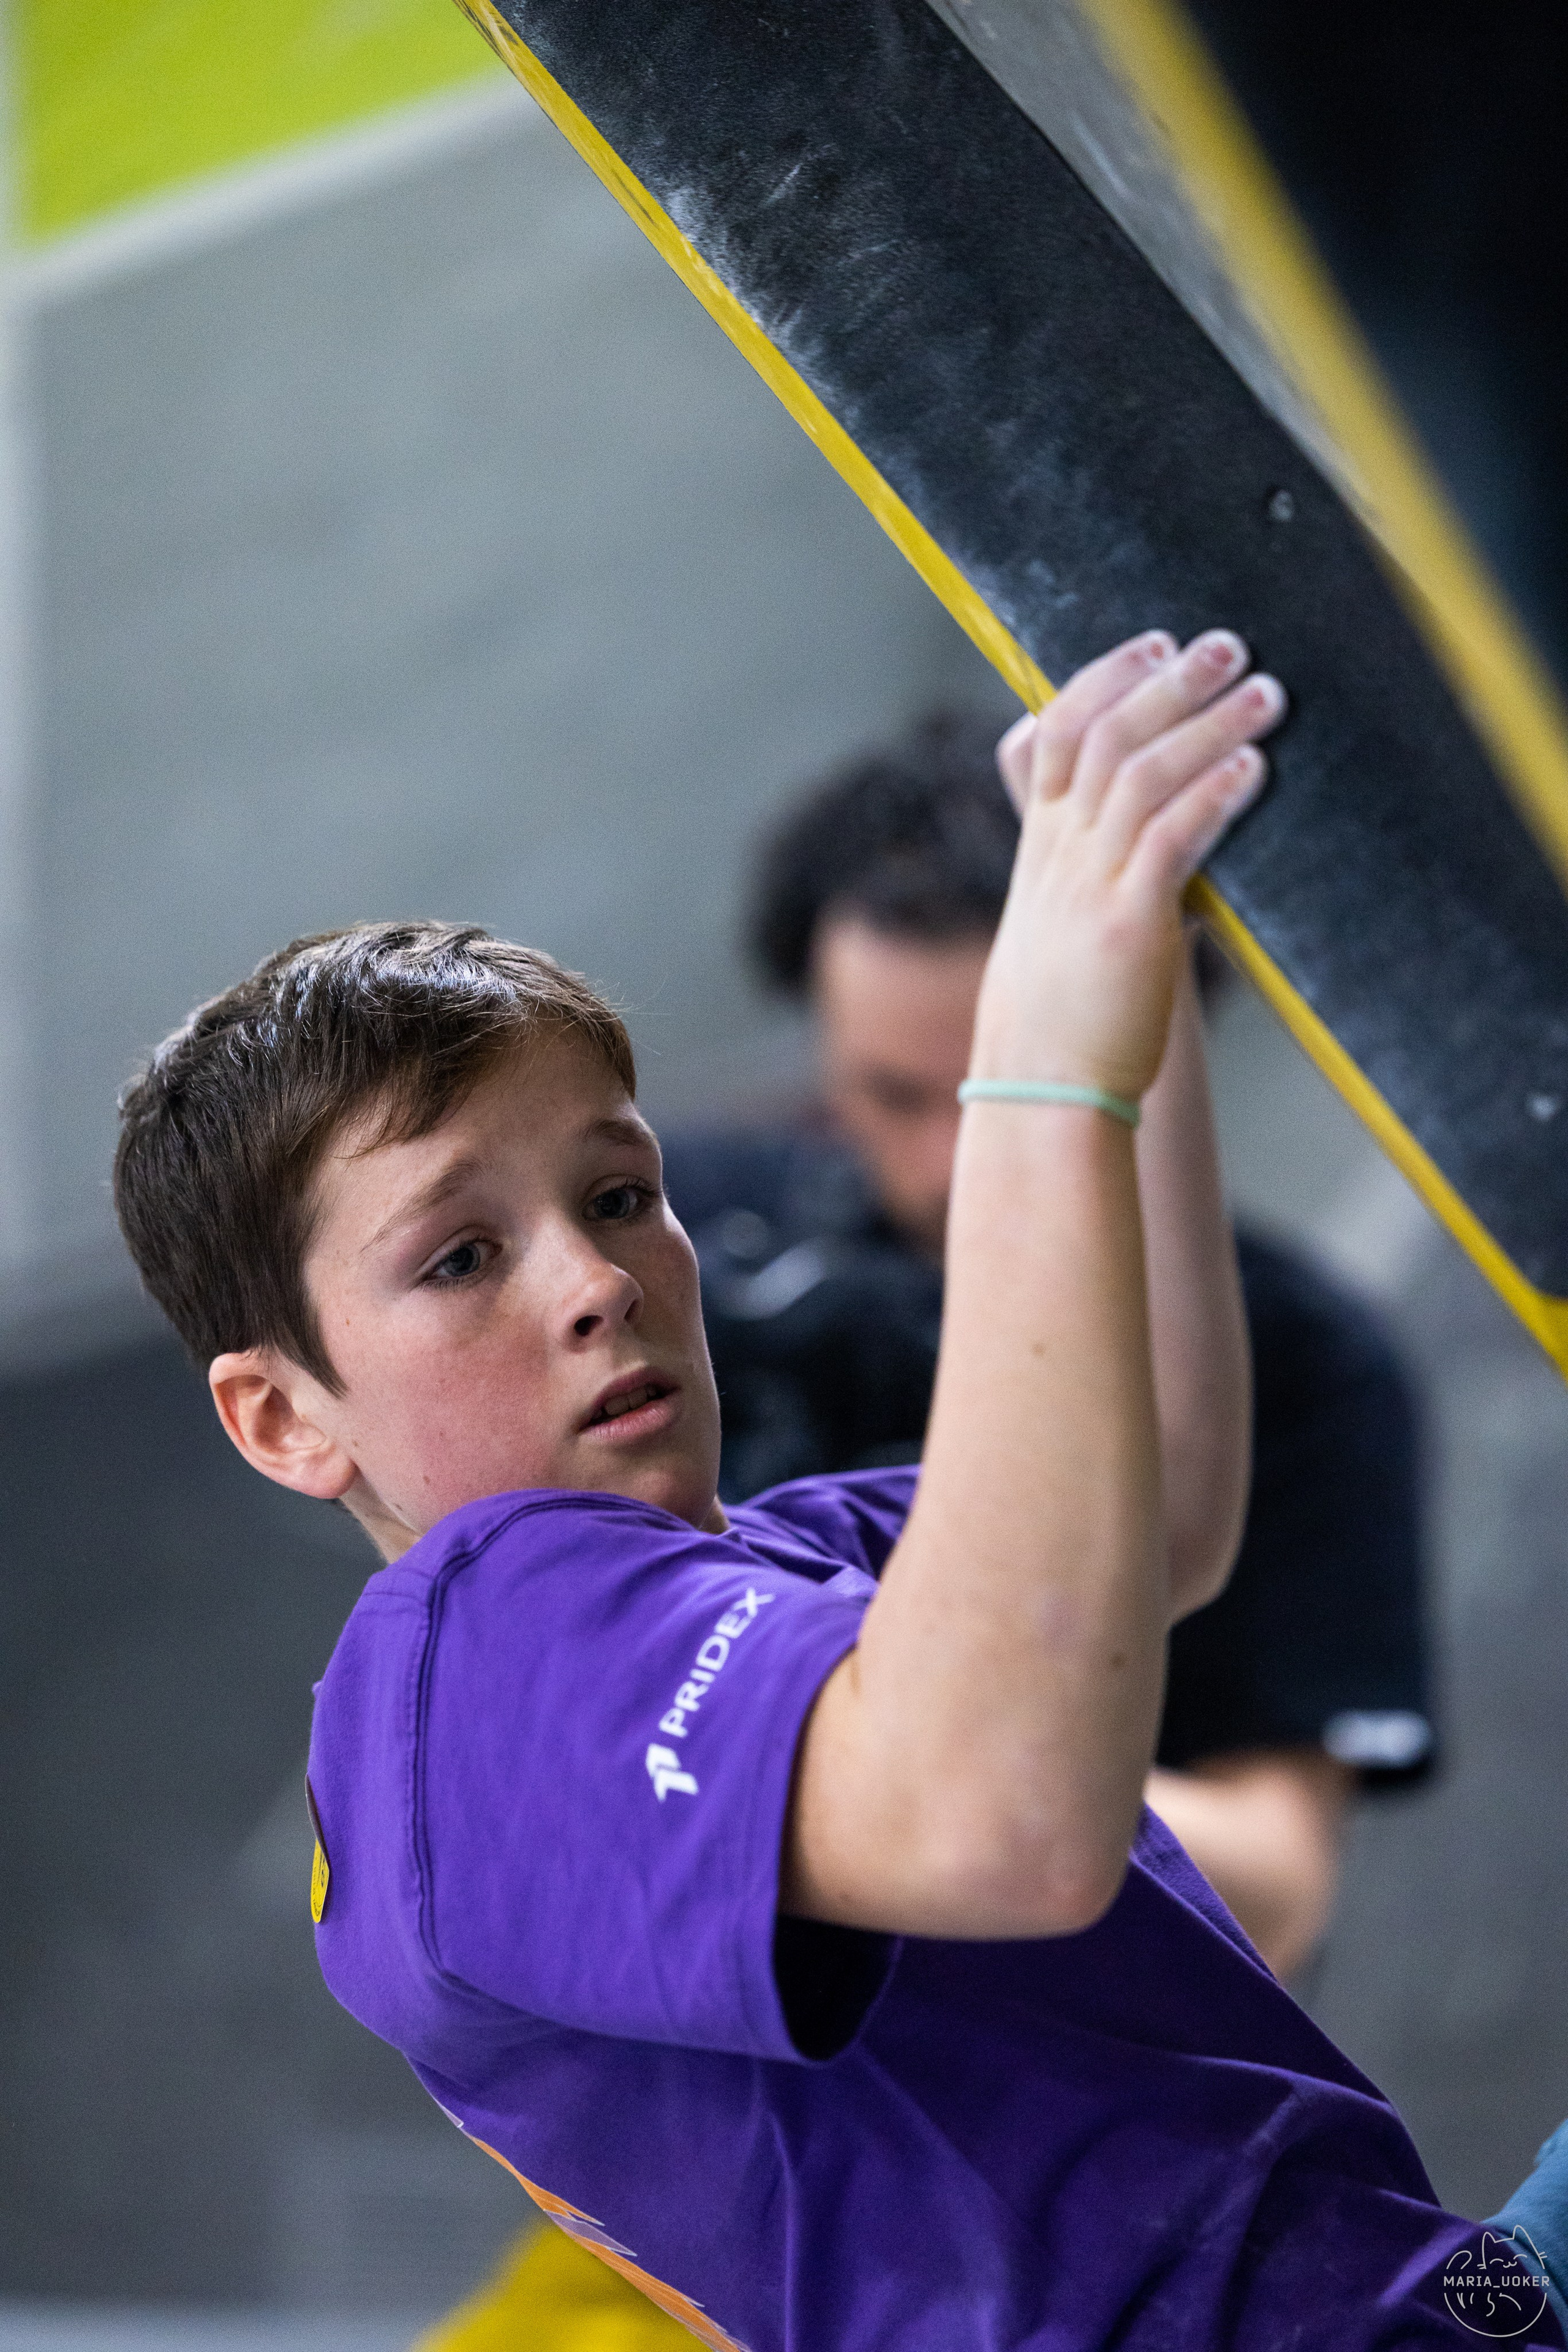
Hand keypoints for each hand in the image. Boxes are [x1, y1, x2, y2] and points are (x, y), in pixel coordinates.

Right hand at [972, 629, 1284, 1101]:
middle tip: (1223, 642)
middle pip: (1102, 736)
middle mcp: (1057, 855)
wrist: (1045, 1090)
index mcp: (1039, 850)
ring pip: (1139, 775)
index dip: (1103, 679)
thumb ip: (1109, 875)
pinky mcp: (1128, 923)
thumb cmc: (1069, 1016)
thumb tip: (1182, 838)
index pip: (1054, 736)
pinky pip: (1169, 840)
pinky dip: (1213, 795)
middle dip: (1166, 681)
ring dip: (1207, 725)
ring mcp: (1087, 885)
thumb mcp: (1072, 929)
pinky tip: (1253, 769)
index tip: (1153, 645)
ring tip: (1265, 692)